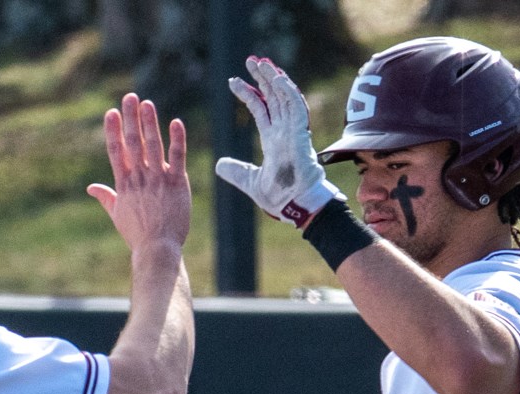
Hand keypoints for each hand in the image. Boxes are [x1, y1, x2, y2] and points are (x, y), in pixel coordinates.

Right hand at [88, 93, 190, 257]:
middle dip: (130, 119)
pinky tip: (175, 122)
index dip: (112, 130)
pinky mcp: (177, 184)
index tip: (111, 112)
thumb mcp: (117, 215)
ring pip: (153, 146)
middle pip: (133, 143)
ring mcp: (158, 180)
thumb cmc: (137, 234)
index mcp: (124, 184)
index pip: (116, 152)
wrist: (157, 249)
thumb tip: (91, 188)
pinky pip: (177, 157)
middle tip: (129, 97)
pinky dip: (177, 139)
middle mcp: (139, 178)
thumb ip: (106, 197)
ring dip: (149, 123)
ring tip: (147, 103)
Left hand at [214, 56, 342, 226]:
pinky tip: (278, 79)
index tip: (233, 81)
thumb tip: (218, 164)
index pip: (261, 109)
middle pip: (274, 97)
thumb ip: (236, 171)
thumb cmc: (279, 198)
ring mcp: (294, 131)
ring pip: (285, 97)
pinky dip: (289, 92)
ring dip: (274, 78)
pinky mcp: (302, 134)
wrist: (295, 206)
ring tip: (262, 62)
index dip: (248, 93)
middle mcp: (285, 131)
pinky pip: (297, 108)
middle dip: (263, 78)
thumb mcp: (250, 182)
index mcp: (274, 139)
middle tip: (250, 60)